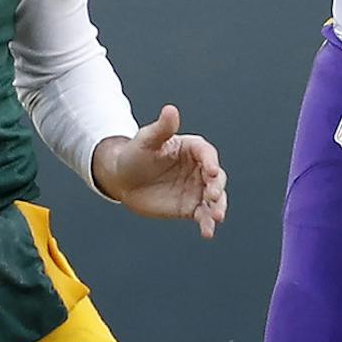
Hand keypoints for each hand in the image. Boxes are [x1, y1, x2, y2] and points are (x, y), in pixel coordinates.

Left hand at [92, 104, 228, 237]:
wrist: (123, 179)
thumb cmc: (134, 154)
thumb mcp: (146, 140)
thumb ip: (162, 128)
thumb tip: (171, 109)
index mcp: (193, 149)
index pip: (207, 154)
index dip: (211, 162)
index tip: (212, 172)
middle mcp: (200, 169)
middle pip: (216, 178)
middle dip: (217, 187)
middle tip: (212, 196)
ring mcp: (197, 189)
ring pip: (214, 199)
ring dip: (218, 207)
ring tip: (215, 217)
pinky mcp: (191, 207)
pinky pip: (203, 216)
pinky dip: (207, 224)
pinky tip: (207, 232)